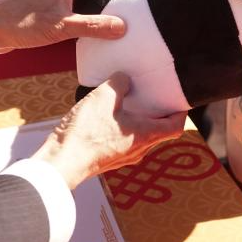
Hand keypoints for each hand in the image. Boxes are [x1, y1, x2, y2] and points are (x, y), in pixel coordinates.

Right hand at [34, 73, 184, 189]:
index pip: (175, 127)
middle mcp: (138, 150)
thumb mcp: (104, 97)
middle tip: (153, 94)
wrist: (61, 162)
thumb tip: (124, 78)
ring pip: (139, 137)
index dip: (180, 113)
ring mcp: (123, 157)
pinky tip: (108, 114)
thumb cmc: (86, 132)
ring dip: (138, 120)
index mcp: (145, 136)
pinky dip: (122, 127)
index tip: (179, 100)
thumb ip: (119, 83)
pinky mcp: (108, 159)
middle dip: (157, 113)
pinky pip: (123, 141)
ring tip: (129, 101)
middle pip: (158, 132)